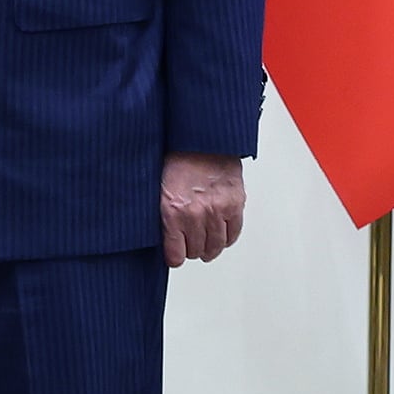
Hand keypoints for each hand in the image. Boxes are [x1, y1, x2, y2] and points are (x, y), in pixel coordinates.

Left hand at [161, 152, 245, 267]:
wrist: (202, 138)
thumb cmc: (177, 157)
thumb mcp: (157, 188)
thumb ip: (161, 214)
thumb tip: (161, 236)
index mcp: (172, 211)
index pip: (175, 255)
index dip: (174, 256)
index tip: (175, 254)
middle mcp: (195, 214)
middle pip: (196, 252)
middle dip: (191, 249)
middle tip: (189, 243)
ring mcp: (217, 210)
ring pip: (215, 246)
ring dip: (209, 247)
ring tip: (204, 241)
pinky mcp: (235, 204)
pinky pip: (233, 234)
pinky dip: (226, 237)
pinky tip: (219, 233)